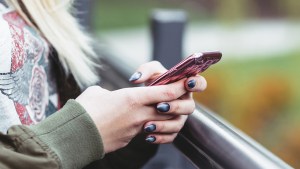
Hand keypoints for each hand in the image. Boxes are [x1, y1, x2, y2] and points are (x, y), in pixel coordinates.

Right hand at [75, 78, 189, 152]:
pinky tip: (147, 125)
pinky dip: (153, 129)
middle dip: (178, 102)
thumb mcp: (98, 93)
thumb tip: (110, 96)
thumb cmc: (84, 110)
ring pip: (163, 123)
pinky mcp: (131, 139)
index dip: (179, 86)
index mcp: (132, 98)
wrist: (75, 136)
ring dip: (167, 117)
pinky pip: (149, 133)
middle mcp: (139, 114)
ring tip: (161, 111)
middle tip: (176, 96)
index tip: (186, 82)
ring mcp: (136, 129)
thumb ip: (111, 92)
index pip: (166, 92)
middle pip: (170, 108)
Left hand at [129, 61, 206, 143]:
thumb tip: (136, 79)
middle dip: (175, 107)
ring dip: (164, 125)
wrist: (143, 100)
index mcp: (185, 86)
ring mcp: (180, 117)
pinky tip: (148, 136)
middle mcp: (185, 103)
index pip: (200, 84)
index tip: (187, 83)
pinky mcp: (172, 130)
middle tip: (159, 106)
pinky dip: (159, 137)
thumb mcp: (149, 72)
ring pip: (178, 124)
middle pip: (189, 107)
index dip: (197, 84)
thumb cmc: (152, 82)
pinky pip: (170, 137)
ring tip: (148, 125)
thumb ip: (145, 70)